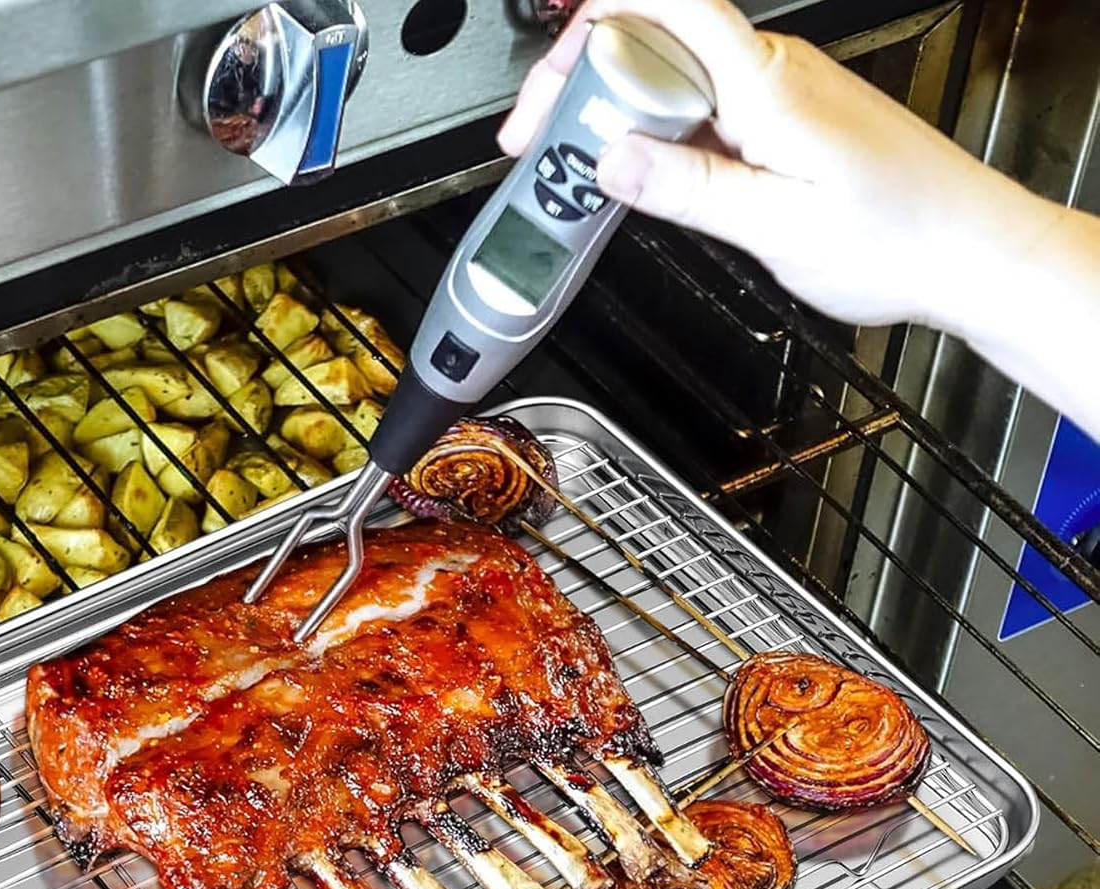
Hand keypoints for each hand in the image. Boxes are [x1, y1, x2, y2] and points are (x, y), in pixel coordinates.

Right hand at [498, 0, 1061, 336]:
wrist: (965, 251)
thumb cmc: (895, 238)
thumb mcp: (778, 229)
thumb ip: (692, 189)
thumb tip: (612, 159)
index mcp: (767, 86)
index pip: (668, 5)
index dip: (597, 20)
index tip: (549, 80)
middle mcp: (769, 73)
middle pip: (651, 40)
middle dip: (580, 83)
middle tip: (536, 146)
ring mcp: (772, 93)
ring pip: (669, 78)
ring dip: (612, 115)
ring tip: (574, 173)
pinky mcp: (776, 120)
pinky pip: (697, 109)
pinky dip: (652, 136)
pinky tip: (636, 176)